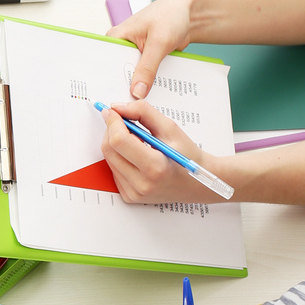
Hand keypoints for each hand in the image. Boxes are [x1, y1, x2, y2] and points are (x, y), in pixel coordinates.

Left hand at [99, 100, 227, 205]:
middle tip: (122, 120)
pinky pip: (114, 171)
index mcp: (154, 167)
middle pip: (110, 150)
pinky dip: (119, 157)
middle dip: (111, 130)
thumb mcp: (169, 128)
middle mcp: (141, 184)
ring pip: (109, 160)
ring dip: (115, 144)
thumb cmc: (186, 154)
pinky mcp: (129, 196)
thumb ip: (143, 112)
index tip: (113, 110)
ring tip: (134, 139)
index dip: (113, 122)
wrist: (195, 182)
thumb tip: (117, 107)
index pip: (119, 141)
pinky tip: (134, 154)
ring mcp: (134, 193)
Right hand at [108, 0, 195, 98]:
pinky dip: (150, 84)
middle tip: (133, 100)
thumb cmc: (171, 14)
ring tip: (143, 98)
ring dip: (140, 87)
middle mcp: (123, 48)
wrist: (190, 15)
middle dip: (127, 87)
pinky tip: (154, 91)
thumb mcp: (159, 41)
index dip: (111, 81)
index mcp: (117, 37)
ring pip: (132, 79)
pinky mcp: (145, 62)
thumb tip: (137, 92)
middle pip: (119, 74)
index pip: (107, 64)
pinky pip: (144, 78)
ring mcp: (134, 56)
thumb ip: (147, 68)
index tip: (116, 96)